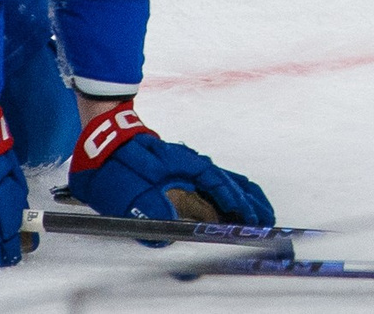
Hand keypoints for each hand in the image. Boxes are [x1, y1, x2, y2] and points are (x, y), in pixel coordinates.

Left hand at [70, 104, 273, 234]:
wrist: (106, 138)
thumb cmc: (117, 164)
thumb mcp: (125, 190)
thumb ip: (148, 210)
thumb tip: (167, 235)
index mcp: (186, 168)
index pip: (220, 187)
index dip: (237, 205)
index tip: (250, 221)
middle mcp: (195, 167)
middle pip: (233, 184)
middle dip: (252, 204)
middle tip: (267, 223)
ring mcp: (192, 168)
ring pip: (229, 182)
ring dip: (247, 199)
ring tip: (261, 215)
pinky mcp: (185, 172)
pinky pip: (218, 182)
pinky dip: (234, 193)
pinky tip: (237, 204)